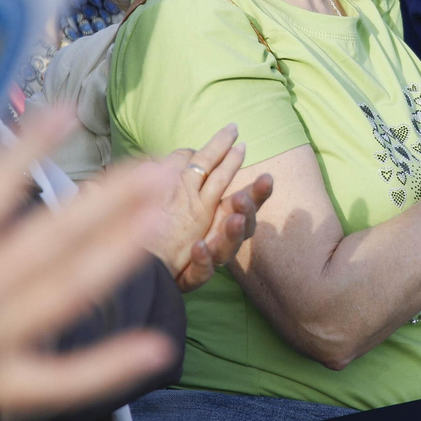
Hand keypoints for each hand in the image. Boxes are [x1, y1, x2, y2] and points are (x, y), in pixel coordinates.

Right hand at [0, 108, 180, 420]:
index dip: (32, 144)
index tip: (66, 112)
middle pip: (60, 233)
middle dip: (117, 194)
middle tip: (163, 165)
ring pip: (73, 290)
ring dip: (123, 251)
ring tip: (162, 217)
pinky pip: (64, 380)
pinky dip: (112, 366)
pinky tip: (157, 349)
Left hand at [146, 124, 275, 290]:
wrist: (153, 262)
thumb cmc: (173, 219)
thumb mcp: (187, 186)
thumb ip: (202, 166)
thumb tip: (209, 144)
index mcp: (225, 212)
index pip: (249, 199)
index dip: (260, 189)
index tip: (268, 178)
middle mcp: (221, 234)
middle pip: (245, 222)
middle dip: (250, 206)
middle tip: (245, 196)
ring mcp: (209, 255)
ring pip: (228, 248)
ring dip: (232, 233)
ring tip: (232, 219)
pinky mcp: (191, 276)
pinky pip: (201, 272)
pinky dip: (203, 260)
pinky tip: (199, 247)